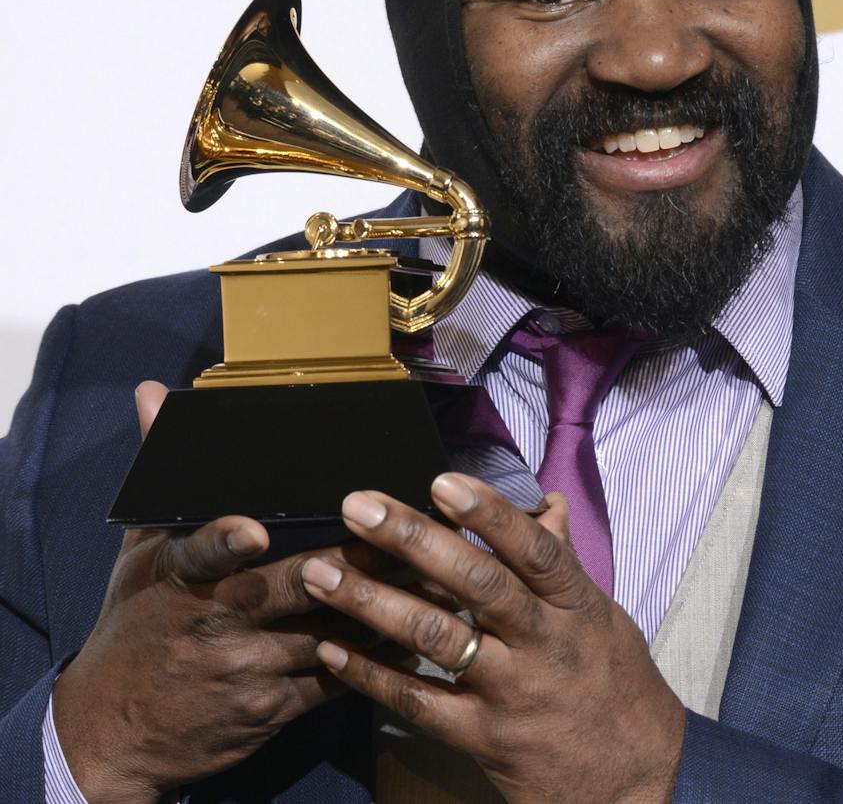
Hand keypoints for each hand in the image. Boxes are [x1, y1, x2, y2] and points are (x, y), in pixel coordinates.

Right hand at [51, 381, 395, 802]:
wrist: (117, 732)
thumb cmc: (139, 624)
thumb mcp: (143, 552)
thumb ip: (163, 475)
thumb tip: (152, 393)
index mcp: (179, 578)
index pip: (198, 553)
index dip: (224, 540)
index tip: (254, 529)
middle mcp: (215, 623)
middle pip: (290, 588)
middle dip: (352, 564)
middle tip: (408, 535)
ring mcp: (246, 669)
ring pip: (327, 634)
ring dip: (386, 609)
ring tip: (443, 580)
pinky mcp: (273, 709)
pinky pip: (335, 680)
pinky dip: (379, 659)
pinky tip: (422, 635)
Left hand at [302, 475, 685, 803]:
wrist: (638, 780)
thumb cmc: (618, 686)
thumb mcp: (604, 617)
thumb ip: (565, 563)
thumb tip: (546, 504)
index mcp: (576, 606)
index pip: (532, 550)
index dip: (489, 513)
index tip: (443, 481)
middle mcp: (544, 643)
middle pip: (476, 584)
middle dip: (412, 540)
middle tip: (359, 506)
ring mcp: (512, 693)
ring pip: (436, 638)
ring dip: (372, 601)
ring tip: (322, 572)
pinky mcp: (484, 739)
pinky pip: (418, 702)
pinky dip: (371, 674)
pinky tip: (332, 648)